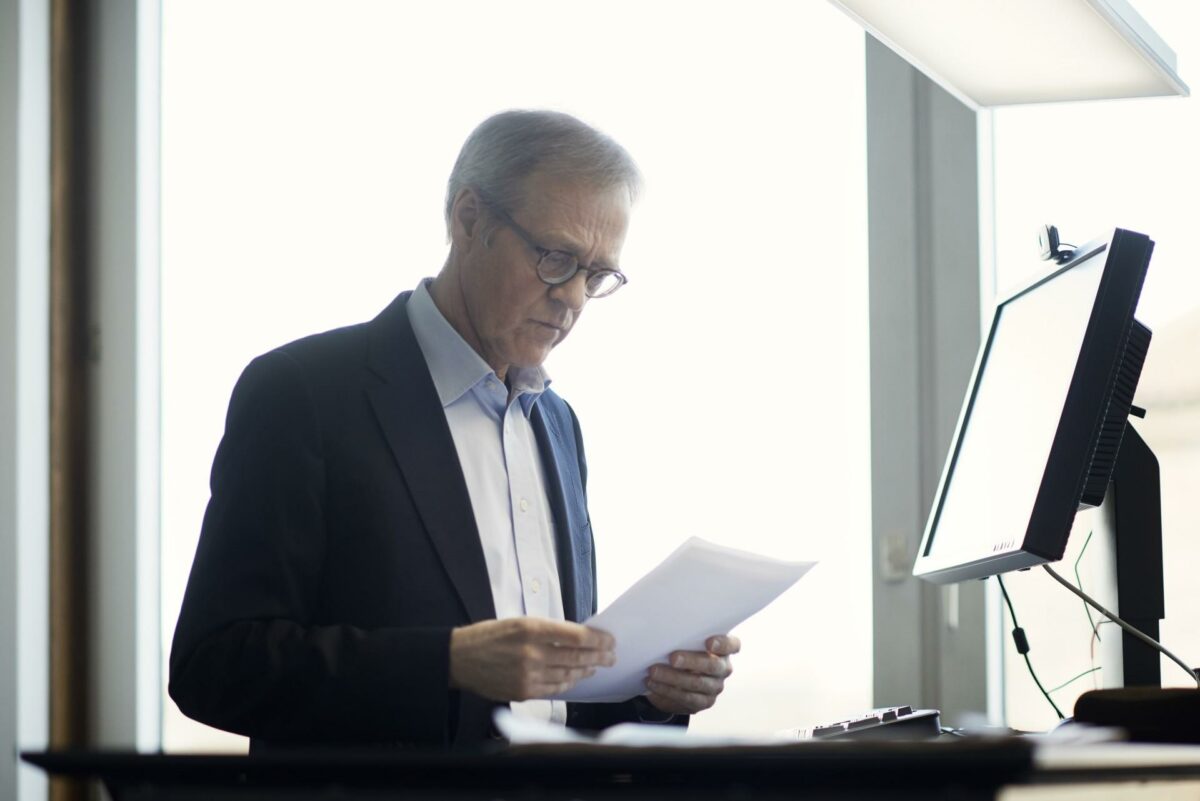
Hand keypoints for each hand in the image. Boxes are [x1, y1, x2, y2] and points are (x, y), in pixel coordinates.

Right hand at [449, 618, 615, 701]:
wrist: (459, 658)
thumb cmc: (488, 636)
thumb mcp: (518, 622)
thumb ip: (547, 630)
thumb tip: (577, 637)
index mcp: (531, 629)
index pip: (576, 636)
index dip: (597, 639)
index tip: (609, 640)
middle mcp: (532, 653)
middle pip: (576, 656)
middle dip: (598, 657)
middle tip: (611, 656)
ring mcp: (528, 675)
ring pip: (568, 674)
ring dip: (585, 670)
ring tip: (595, 666)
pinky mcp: (523, 691)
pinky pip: (554, 688)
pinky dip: (568, 682)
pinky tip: (575, 677)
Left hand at [643, 635, 739, 714]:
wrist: (675, 678)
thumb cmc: (681, 650)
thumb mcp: (684, 641)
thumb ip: (682, 636)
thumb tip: (662, 633)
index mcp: (723, 649)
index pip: (731, 645)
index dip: (723, 644)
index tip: (708, 643)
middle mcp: (723, 668)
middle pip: (713, 665)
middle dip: (691, 661)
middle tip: (672, 658)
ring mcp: (715, 687)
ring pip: (697, 683)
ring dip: (673, 678)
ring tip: (654, 671)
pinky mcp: (703, 702)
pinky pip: (686, 698)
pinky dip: (667, 690)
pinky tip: (653, 684)